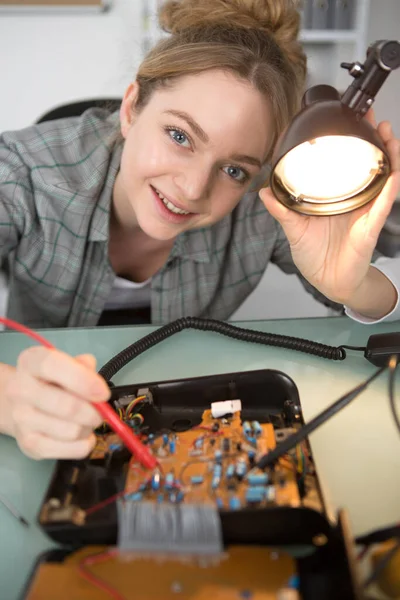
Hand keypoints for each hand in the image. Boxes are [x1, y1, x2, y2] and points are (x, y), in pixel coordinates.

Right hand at [4, 348, 109, 458]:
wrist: (21, 405)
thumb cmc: (51, 382)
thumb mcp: (66, 364)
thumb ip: (83, 367)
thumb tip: (96, 384)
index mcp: (30, 362)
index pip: (52, 367)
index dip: (83, 380)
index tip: (103, 393)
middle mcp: (19, 389)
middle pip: (66, 406)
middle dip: (94, 412)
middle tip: (101, 411)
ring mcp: (22, 419)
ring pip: (72, 431)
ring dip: (89, 427)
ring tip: (87, 421)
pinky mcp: (29, 444)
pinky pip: (71, 449)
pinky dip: (85, 444)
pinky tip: (81, 435)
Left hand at [260, 113, 399, 306]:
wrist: (328, 282)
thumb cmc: (315, 255)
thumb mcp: (294, 228)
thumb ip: (281, 209)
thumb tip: (263, 191)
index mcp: (337, 198)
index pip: (347, 164)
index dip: (350, 143)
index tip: (348, 121)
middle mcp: (355, 201)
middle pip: (370, 165)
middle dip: (374, 140)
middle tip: (371, 117)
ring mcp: (365, 213)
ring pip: (383, 180)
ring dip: (389, 157)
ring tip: (387, 136)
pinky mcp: (369, 229)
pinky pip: (381, 208)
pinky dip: (388, 192)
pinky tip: (392, 176)